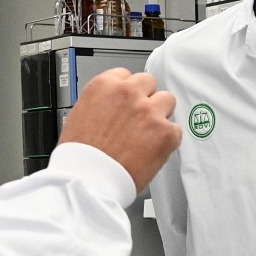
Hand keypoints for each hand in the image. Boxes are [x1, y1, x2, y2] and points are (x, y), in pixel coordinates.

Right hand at [58, 69, 181, 191]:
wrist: (88, 180)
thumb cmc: (80, 155)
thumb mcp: (81, 115)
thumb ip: (103, 102)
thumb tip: (113, 104)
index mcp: (105, 86)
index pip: (126, 75)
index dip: (127, 92)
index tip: (127, 102)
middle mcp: (129, 94)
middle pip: (149, 83)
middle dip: (145, 98)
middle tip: (139, 118)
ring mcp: (149, 112)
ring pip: (167, 100)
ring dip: (160, 114)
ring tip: (148, 133)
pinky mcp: (166, 132)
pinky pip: (175, 130)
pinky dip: (167, 140)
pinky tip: (152, 150)